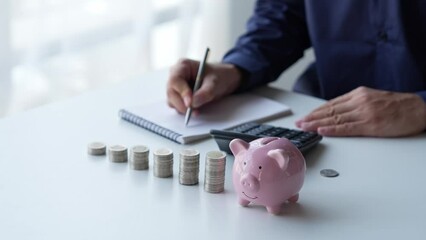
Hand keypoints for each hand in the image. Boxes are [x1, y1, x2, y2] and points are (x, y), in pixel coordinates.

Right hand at [167, 59, 241, 113]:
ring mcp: (177, 86)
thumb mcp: (215, 83)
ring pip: (172, 100)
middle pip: (171, 92)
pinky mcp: (179, 96)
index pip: (175, 80)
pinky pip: (177, 105)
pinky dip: (185, 110)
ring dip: (182, 108)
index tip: (190, 103)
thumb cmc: (219, 76)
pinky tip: (195, 110)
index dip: (181, 92)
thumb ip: (205, 93)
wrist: (224, 80)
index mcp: (183, 66)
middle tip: (192, 111)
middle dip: (181, 103)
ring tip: (196, 111)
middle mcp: (176, 75)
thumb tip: (193, 103)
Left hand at [296, 87, 425, 136]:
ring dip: (317, 124)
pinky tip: (322, 131)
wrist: (419, 108)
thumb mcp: (372, 98)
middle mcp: (359, 102)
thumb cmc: (396, 105)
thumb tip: (337, 113)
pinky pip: (348, 128)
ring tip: (304, 128)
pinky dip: (333, 130)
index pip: (331, 104)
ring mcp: (364, 113)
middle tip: (299, 123)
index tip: (305, 117)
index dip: (316, 111)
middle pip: (330, 111)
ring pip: (335, 119)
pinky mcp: (371, 124)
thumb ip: (355, 104)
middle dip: (312, 118)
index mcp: (358, 94)